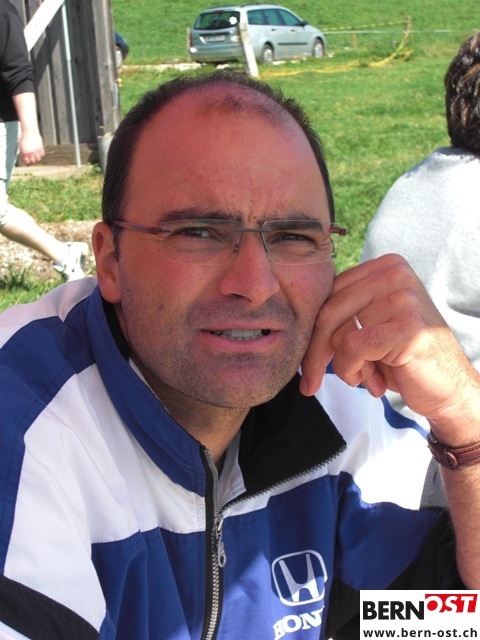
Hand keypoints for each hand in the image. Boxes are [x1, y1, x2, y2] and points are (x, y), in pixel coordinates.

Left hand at [18, 129, 44, 164]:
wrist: (29, 131)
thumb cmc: (24, 138)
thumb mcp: (21, 146)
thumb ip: (23, 153)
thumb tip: (23, 159)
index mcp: (25, 152)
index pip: (27, 161)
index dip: (27, 162)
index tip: (28, 162)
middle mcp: (31, 152)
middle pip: (33, 161)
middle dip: (33, 161)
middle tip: (32, 160)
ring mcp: (36, 150)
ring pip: (38, 159)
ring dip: (37, 158)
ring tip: (36, 157)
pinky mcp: (41, 147)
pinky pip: (42, 154)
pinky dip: (41, 154)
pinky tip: (39, 153)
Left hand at [300, 254, 479, 442]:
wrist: (449, 390)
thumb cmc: (403, 359)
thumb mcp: (370, 325)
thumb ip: (342, 311)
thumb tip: (295, 319)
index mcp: (385, 266)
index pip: (329, 293)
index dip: (313, 330)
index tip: (307, 362)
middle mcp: (395, 273)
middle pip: (328, 310)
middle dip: (315, 352)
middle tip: (311, 382)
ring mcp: (403, 298)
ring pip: (338, 331)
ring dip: (344, 366)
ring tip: (365, 379)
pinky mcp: (406, 326)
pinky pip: (352, 347)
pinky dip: (353, 371)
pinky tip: (375, 383)